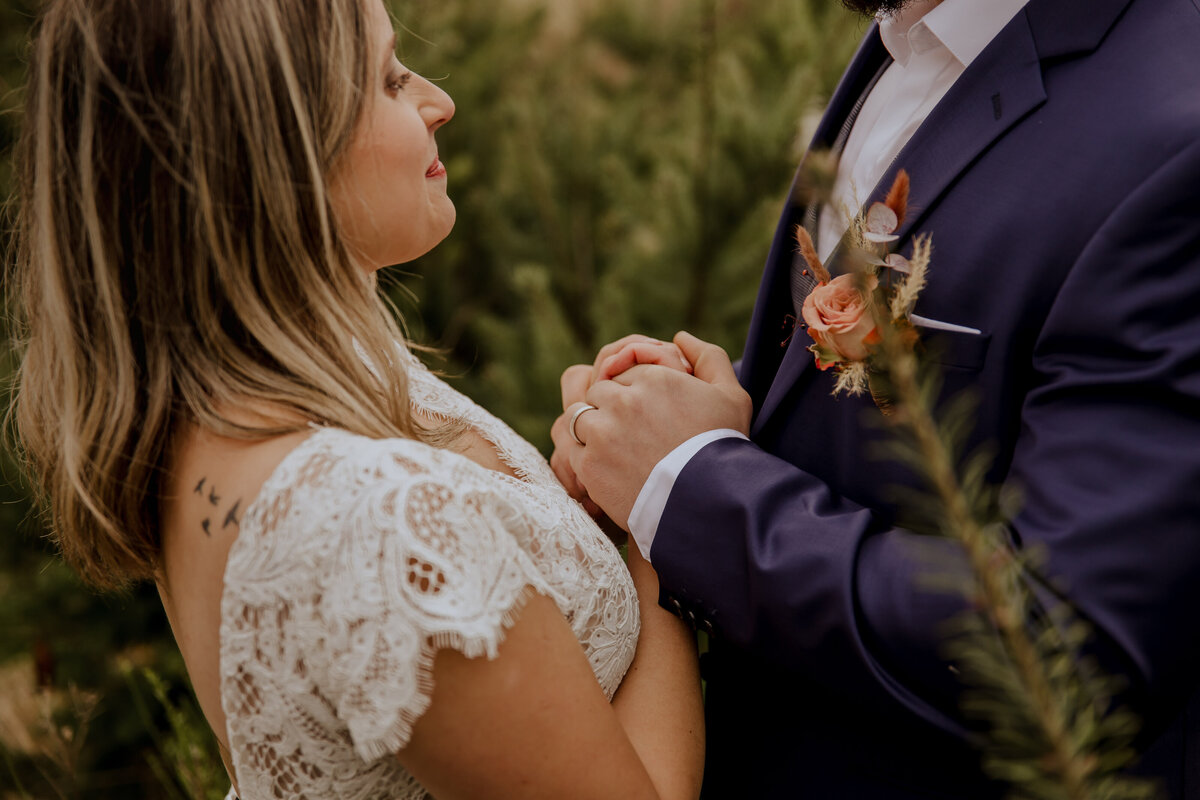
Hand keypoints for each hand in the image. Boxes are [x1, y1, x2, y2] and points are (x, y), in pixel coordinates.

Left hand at [563, 331, 750, 529]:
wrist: (710, 504)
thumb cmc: (723, 449)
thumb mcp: (731, 395)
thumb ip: (708, 357)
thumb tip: (679, 336)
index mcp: (653, 377)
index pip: (623, 373)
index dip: (633, 394)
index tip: (647, 418)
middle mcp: (623, 399)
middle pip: (598, 393)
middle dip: (609, 409)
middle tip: (632, 436)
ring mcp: (602, 432)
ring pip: (579, 419)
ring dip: (593, 432)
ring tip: (618, 453)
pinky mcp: (589, 465)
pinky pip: (573, 451)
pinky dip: (587, 459)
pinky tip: (612, 472)